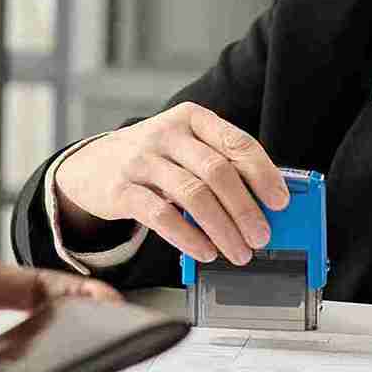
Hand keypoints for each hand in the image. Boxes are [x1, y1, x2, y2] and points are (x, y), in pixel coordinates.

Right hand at [51, 103, 291, 264]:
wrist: (91, 165)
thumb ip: (217, 165)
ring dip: (223, 229)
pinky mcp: (121, 189)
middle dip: (245, 209)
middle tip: (262, 237)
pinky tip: (205, 252)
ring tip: (239, 252)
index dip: (263, 174)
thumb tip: (262, 206)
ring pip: (193, 195)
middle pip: (217, 171)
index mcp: (192, 119)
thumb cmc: (152, 160)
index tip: (280, 202)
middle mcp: (166, 134)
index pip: (237, 142)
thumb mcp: (184, 149)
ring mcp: (141, 160)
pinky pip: (161, 216)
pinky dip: (188, 237)